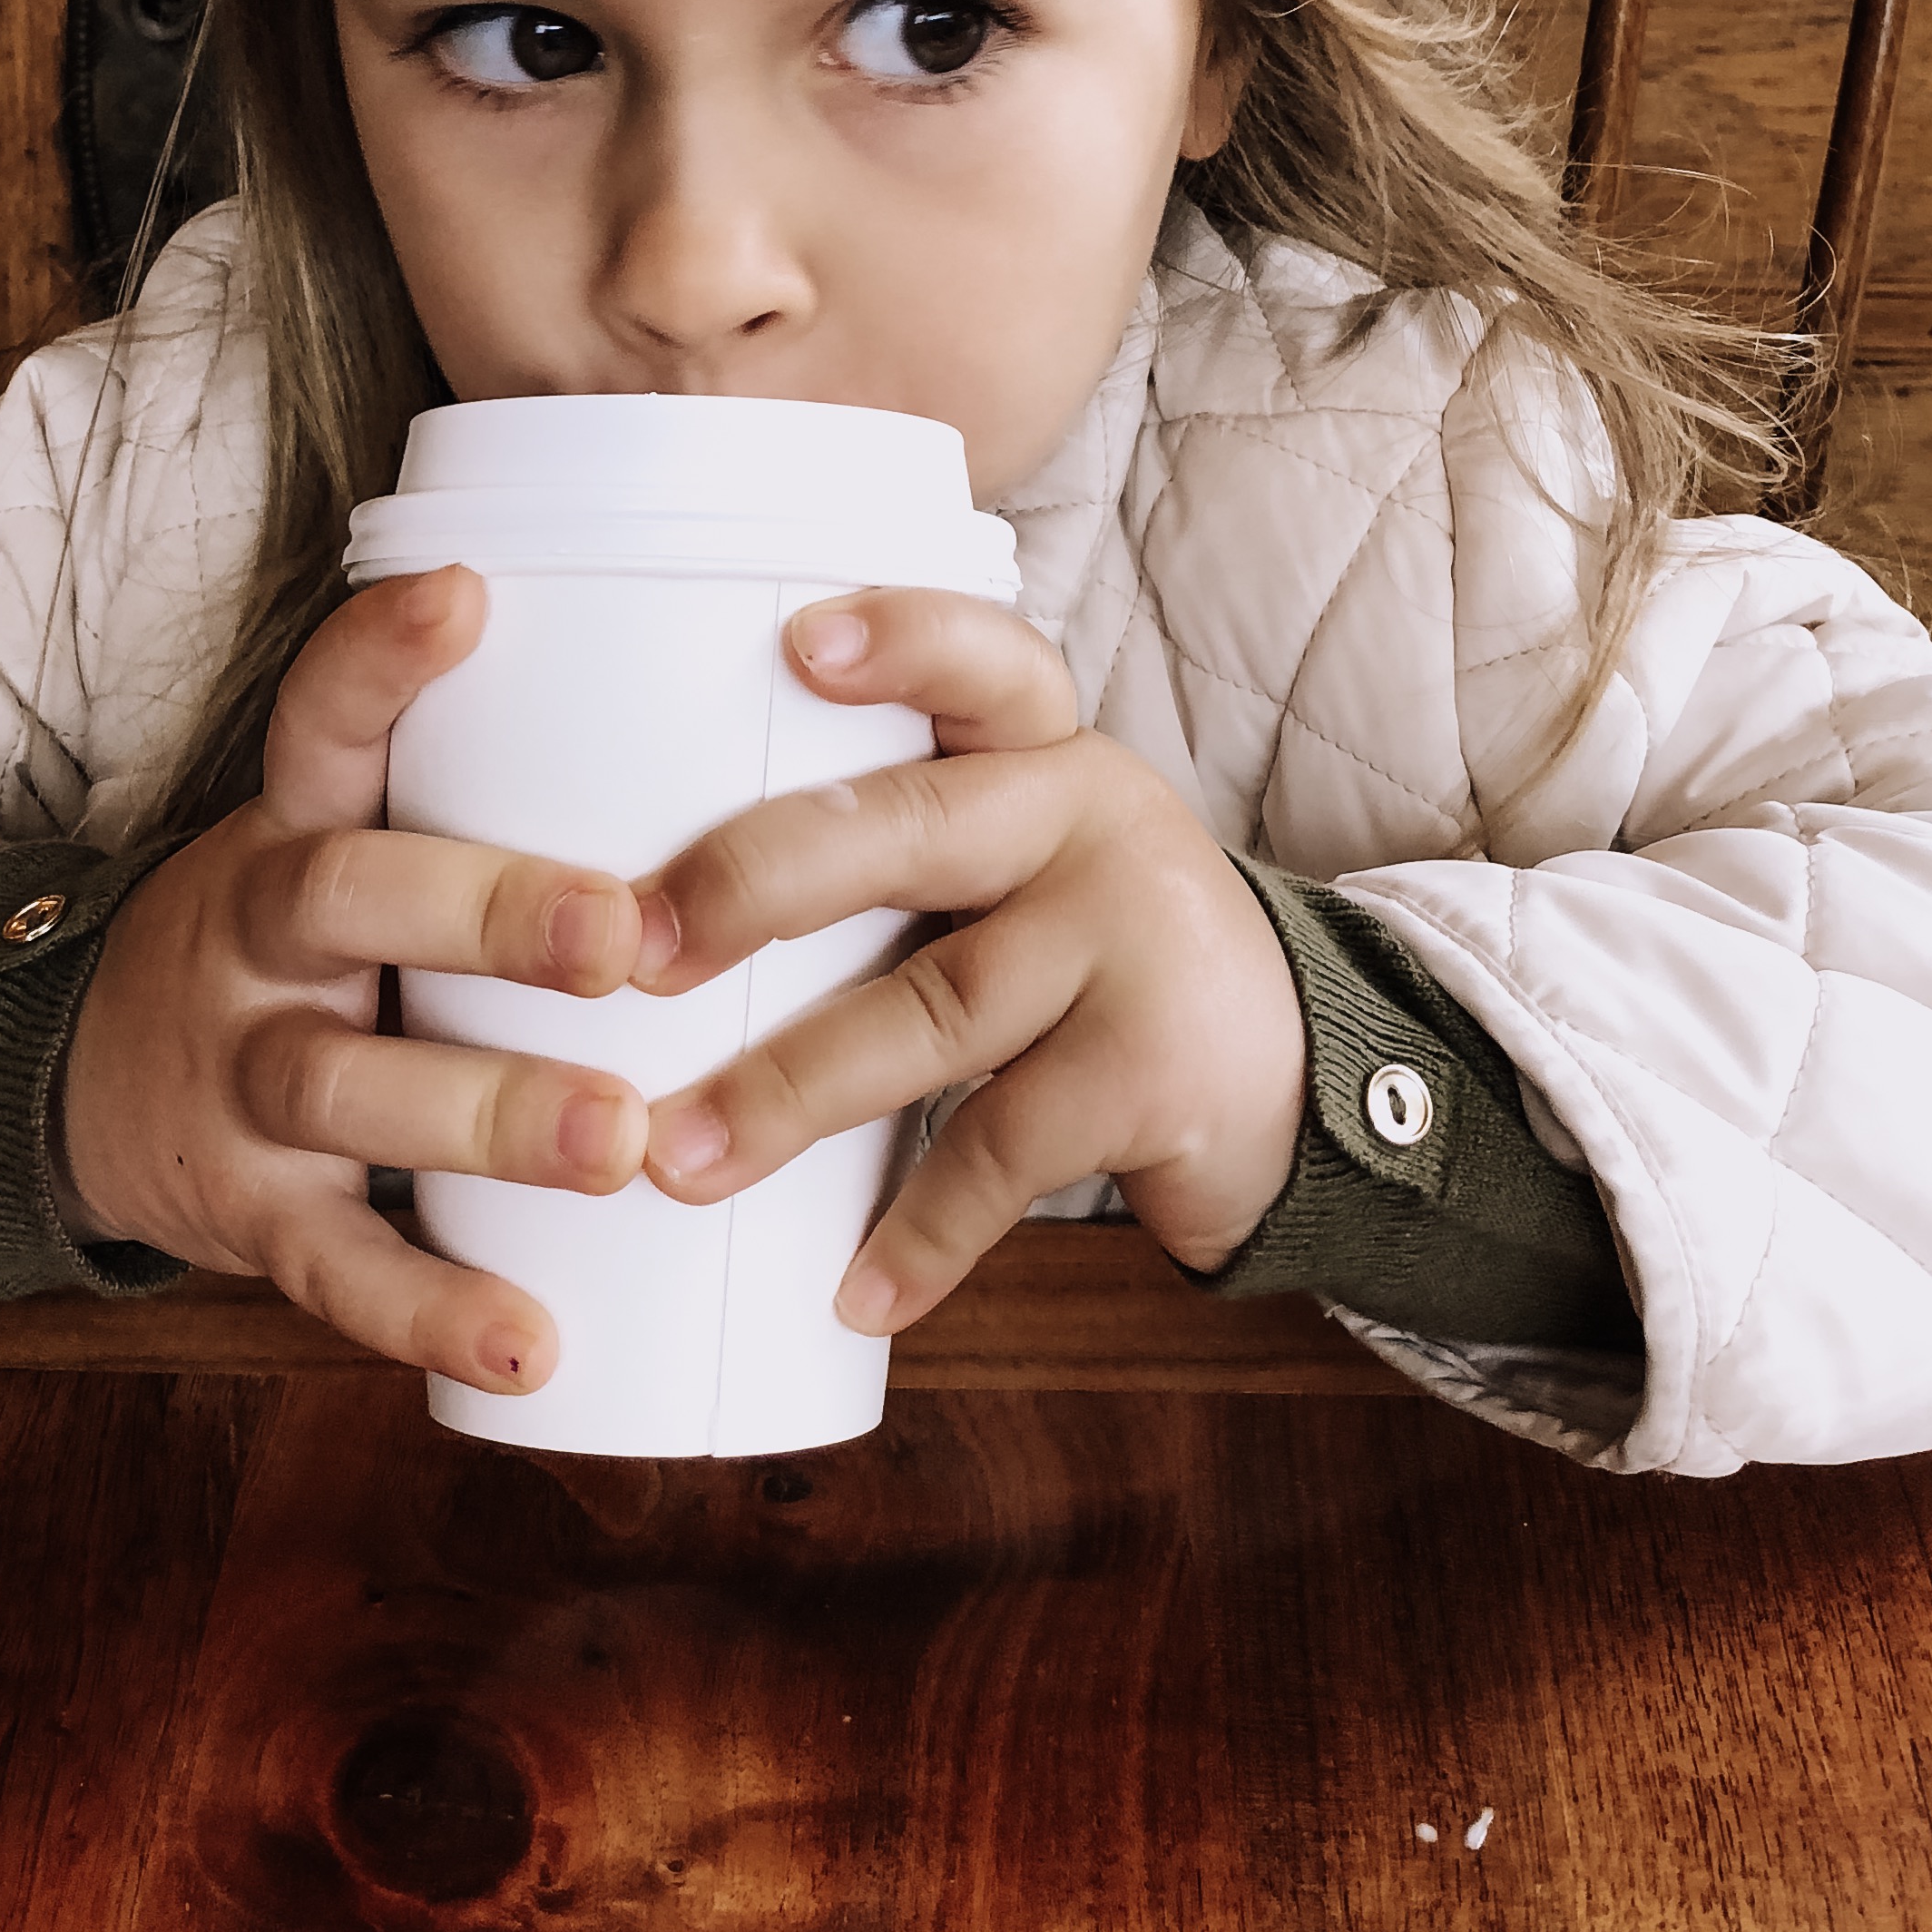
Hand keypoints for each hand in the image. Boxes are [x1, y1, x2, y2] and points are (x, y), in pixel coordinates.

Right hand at [58, 567, 649, 1392]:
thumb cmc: (304, 944)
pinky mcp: (246, 1214)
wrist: (87, 1086)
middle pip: (347, 897)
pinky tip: (536, 1343)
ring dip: (488, 1114)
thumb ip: (490, 795)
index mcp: (293, 826)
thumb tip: (754, 719)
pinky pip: (340, 1267)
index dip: (380, 656)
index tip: (466, 596)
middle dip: (486, 909)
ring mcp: (242, 1077)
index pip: (319, 718)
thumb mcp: (345, 843)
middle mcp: (254, 937)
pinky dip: (435, 1309)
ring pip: (349, 1088)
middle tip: (623, 932)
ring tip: (618, 1141)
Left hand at [627, 592, 1307, 1334]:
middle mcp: (1088, 818)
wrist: (1296, 1071)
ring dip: (788, 1094)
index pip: (980, 661)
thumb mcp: (1018, 858)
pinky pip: (1006, 1153)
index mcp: (1037, 747)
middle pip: (908, 833)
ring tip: (676, 1159)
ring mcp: (1129, 943)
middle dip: (756, 886)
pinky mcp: (1152, 1073)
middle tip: (634, 950)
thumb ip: (892, 846)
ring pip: (931, 1010)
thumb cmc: (1081, 951)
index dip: (899, 639)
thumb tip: (635, 916)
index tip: (797, 644)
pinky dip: (921, 1235)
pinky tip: (851, 1292)